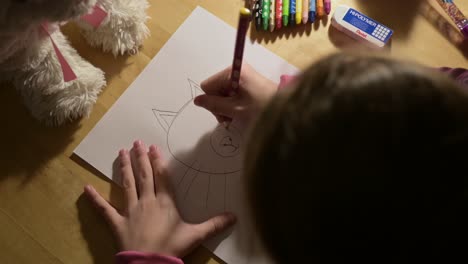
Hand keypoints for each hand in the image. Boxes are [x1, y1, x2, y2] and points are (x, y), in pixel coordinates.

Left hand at [84, 140, 235, 256]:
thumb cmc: (172, 247)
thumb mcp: (195, 235)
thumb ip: (214, 224)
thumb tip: (234, 216)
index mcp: (164, 202)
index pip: (161, 176)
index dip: (157, 160)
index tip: (153, 147)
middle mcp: (146, 201)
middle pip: (143, 175)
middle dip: (140, 158)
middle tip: (136, 142)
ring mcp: (130, 210)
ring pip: (126, 185)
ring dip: (124, 168)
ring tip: (121, 152)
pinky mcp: (116, 222)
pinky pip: (104, 209)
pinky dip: (94, 199)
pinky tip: (85, 188)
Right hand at [194, 64, 277, 125]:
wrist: (285, 109)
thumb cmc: (260, 108)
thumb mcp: (235, 109)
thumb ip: (214, 105)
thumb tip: (197, 100)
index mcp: (232, 71)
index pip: (208, 86)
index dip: (213, 101)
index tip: (225, 112)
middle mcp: (236, 70)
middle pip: (214, 89)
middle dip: (220, 105)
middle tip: (230, 117)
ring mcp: (243, 75)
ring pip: (222, 92)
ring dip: (226, 107)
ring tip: (237, 116)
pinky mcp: (248, 82)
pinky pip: (232, 92)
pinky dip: (233, 103)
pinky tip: (241, 111)